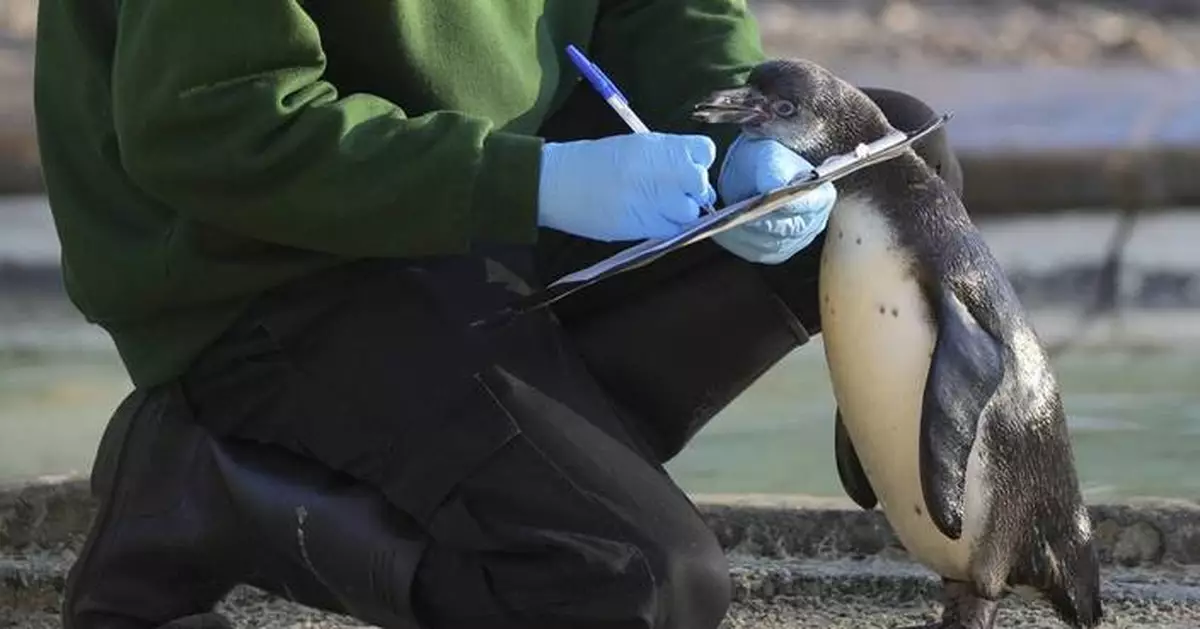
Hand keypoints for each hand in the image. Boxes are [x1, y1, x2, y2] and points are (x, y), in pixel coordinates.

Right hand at [537, 133, 717, 241]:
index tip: (683, 170)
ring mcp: (657, 199)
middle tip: (672, 194)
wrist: (558, 182)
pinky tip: (649, 219)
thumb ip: (666, 157)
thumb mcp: (635, 146)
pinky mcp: (645, 225)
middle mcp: (664, 171)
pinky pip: (673, 231)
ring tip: (657, 209)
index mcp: (661, 146)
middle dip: (692, 191)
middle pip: (701, 184)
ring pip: (691, 212)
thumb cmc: (593, 161)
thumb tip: (692, 177)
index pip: (705, 152)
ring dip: (680, 213)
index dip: (697, 163)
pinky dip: (667, 228)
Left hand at [713, 134, 835, 263]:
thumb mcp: (770, 157)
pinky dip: (736, 243)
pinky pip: (755, 252)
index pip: (808, 205)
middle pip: (787, 230)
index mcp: (821, 195)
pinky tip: (720, 232)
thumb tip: (769, 189)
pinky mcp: (775, 252)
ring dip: (745, 236)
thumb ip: (773, 171)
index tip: (765, 203)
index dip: (787, 206)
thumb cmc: (766, 161)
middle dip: (760, 224)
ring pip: (769, 246)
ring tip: (723, 224)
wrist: (757, 172)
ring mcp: (795, 241)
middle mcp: (813, 223)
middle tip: (737, 217)